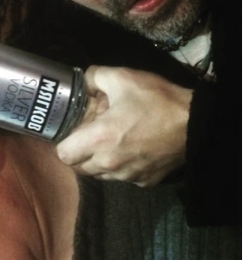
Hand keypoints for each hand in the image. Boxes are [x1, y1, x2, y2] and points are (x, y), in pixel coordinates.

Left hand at [57, 66, 192, 186]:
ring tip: (113, 141)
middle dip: (80, 153)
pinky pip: (124, 178)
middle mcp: (109, 164)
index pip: (63, 155)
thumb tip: (83, 81)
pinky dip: (123, 167)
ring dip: (100, 162)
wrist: (197, 123)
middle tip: (91, 136)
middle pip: (80, 168)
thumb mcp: (123, 77)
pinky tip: (133, 150)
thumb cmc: (157, 100)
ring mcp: (127, 176)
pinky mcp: (144, 182)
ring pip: (101, 175)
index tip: (74, 132)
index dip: (64, 143)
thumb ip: (94, 77)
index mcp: (99, 140)